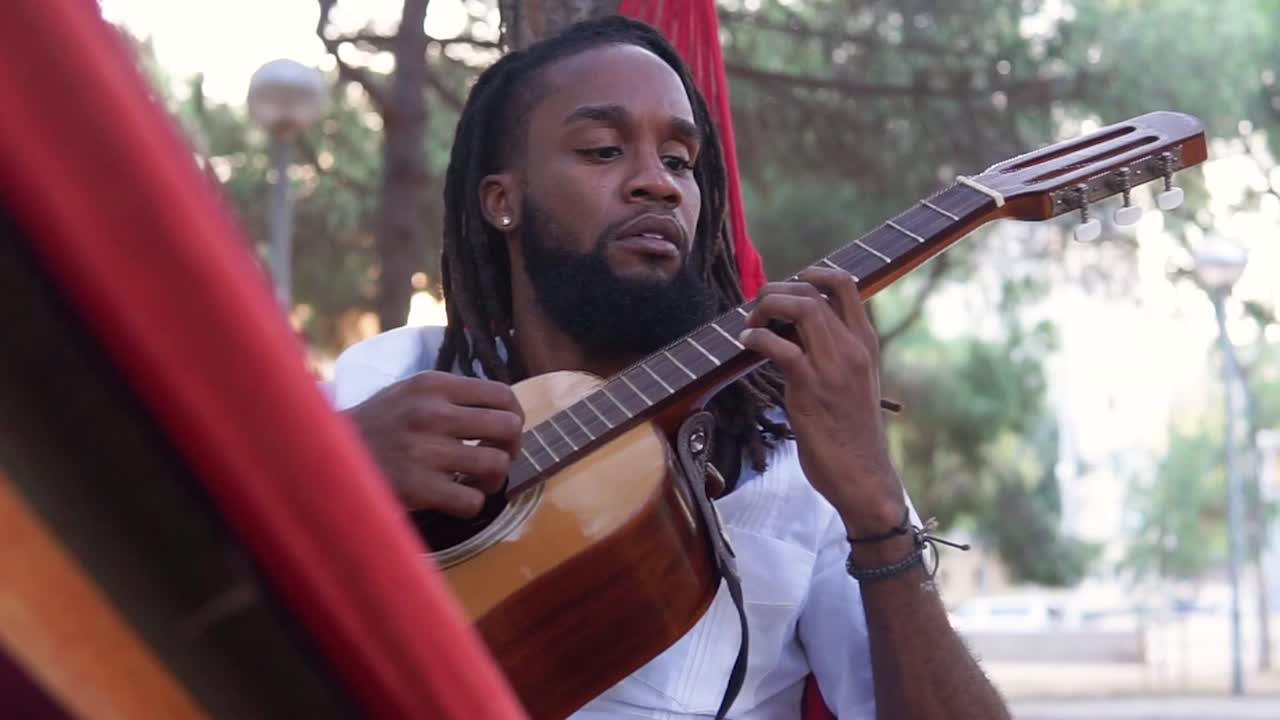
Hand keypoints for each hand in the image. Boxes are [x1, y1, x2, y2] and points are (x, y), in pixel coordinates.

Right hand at [343, 371, 523, 517]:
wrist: (324, 454)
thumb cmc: (376, 426)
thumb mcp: (409, 393)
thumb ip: (451, 397)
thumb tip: (502, 411)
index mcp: (433, 385)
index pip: (502, 394)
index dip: (514, 417)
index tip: (503, 433)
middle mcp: (432, 412)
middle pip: (509, 427)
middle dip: (510, 447)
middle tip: (494, 458)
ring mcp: (425, 450)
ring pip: (497, 464)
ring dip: (494, 479)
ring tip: (477, 481)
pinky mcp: (418, 487)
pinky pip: (473, 501)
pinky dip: (472, 504)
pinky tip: (457, 500)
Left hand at [739, 267, 905, 534]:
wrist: (864, 476)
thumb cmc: (852, 433)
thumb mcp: (855, 383)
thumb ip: (834, 353)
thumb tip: (795, 331)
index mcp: (866, 343)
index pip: (844, 284)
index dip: (810, 274)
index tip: (787, 288)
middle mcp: (853, 347)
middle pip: (813, 290)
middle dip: (777, 290)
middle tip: (757, 309)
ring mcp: (833, 366)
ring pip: (799, 308)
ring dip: (765, 308)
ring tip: (750, 325)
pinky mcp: (810, 388)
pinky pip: (779, 346)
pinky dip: (755, 338)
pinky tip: (745, 344)